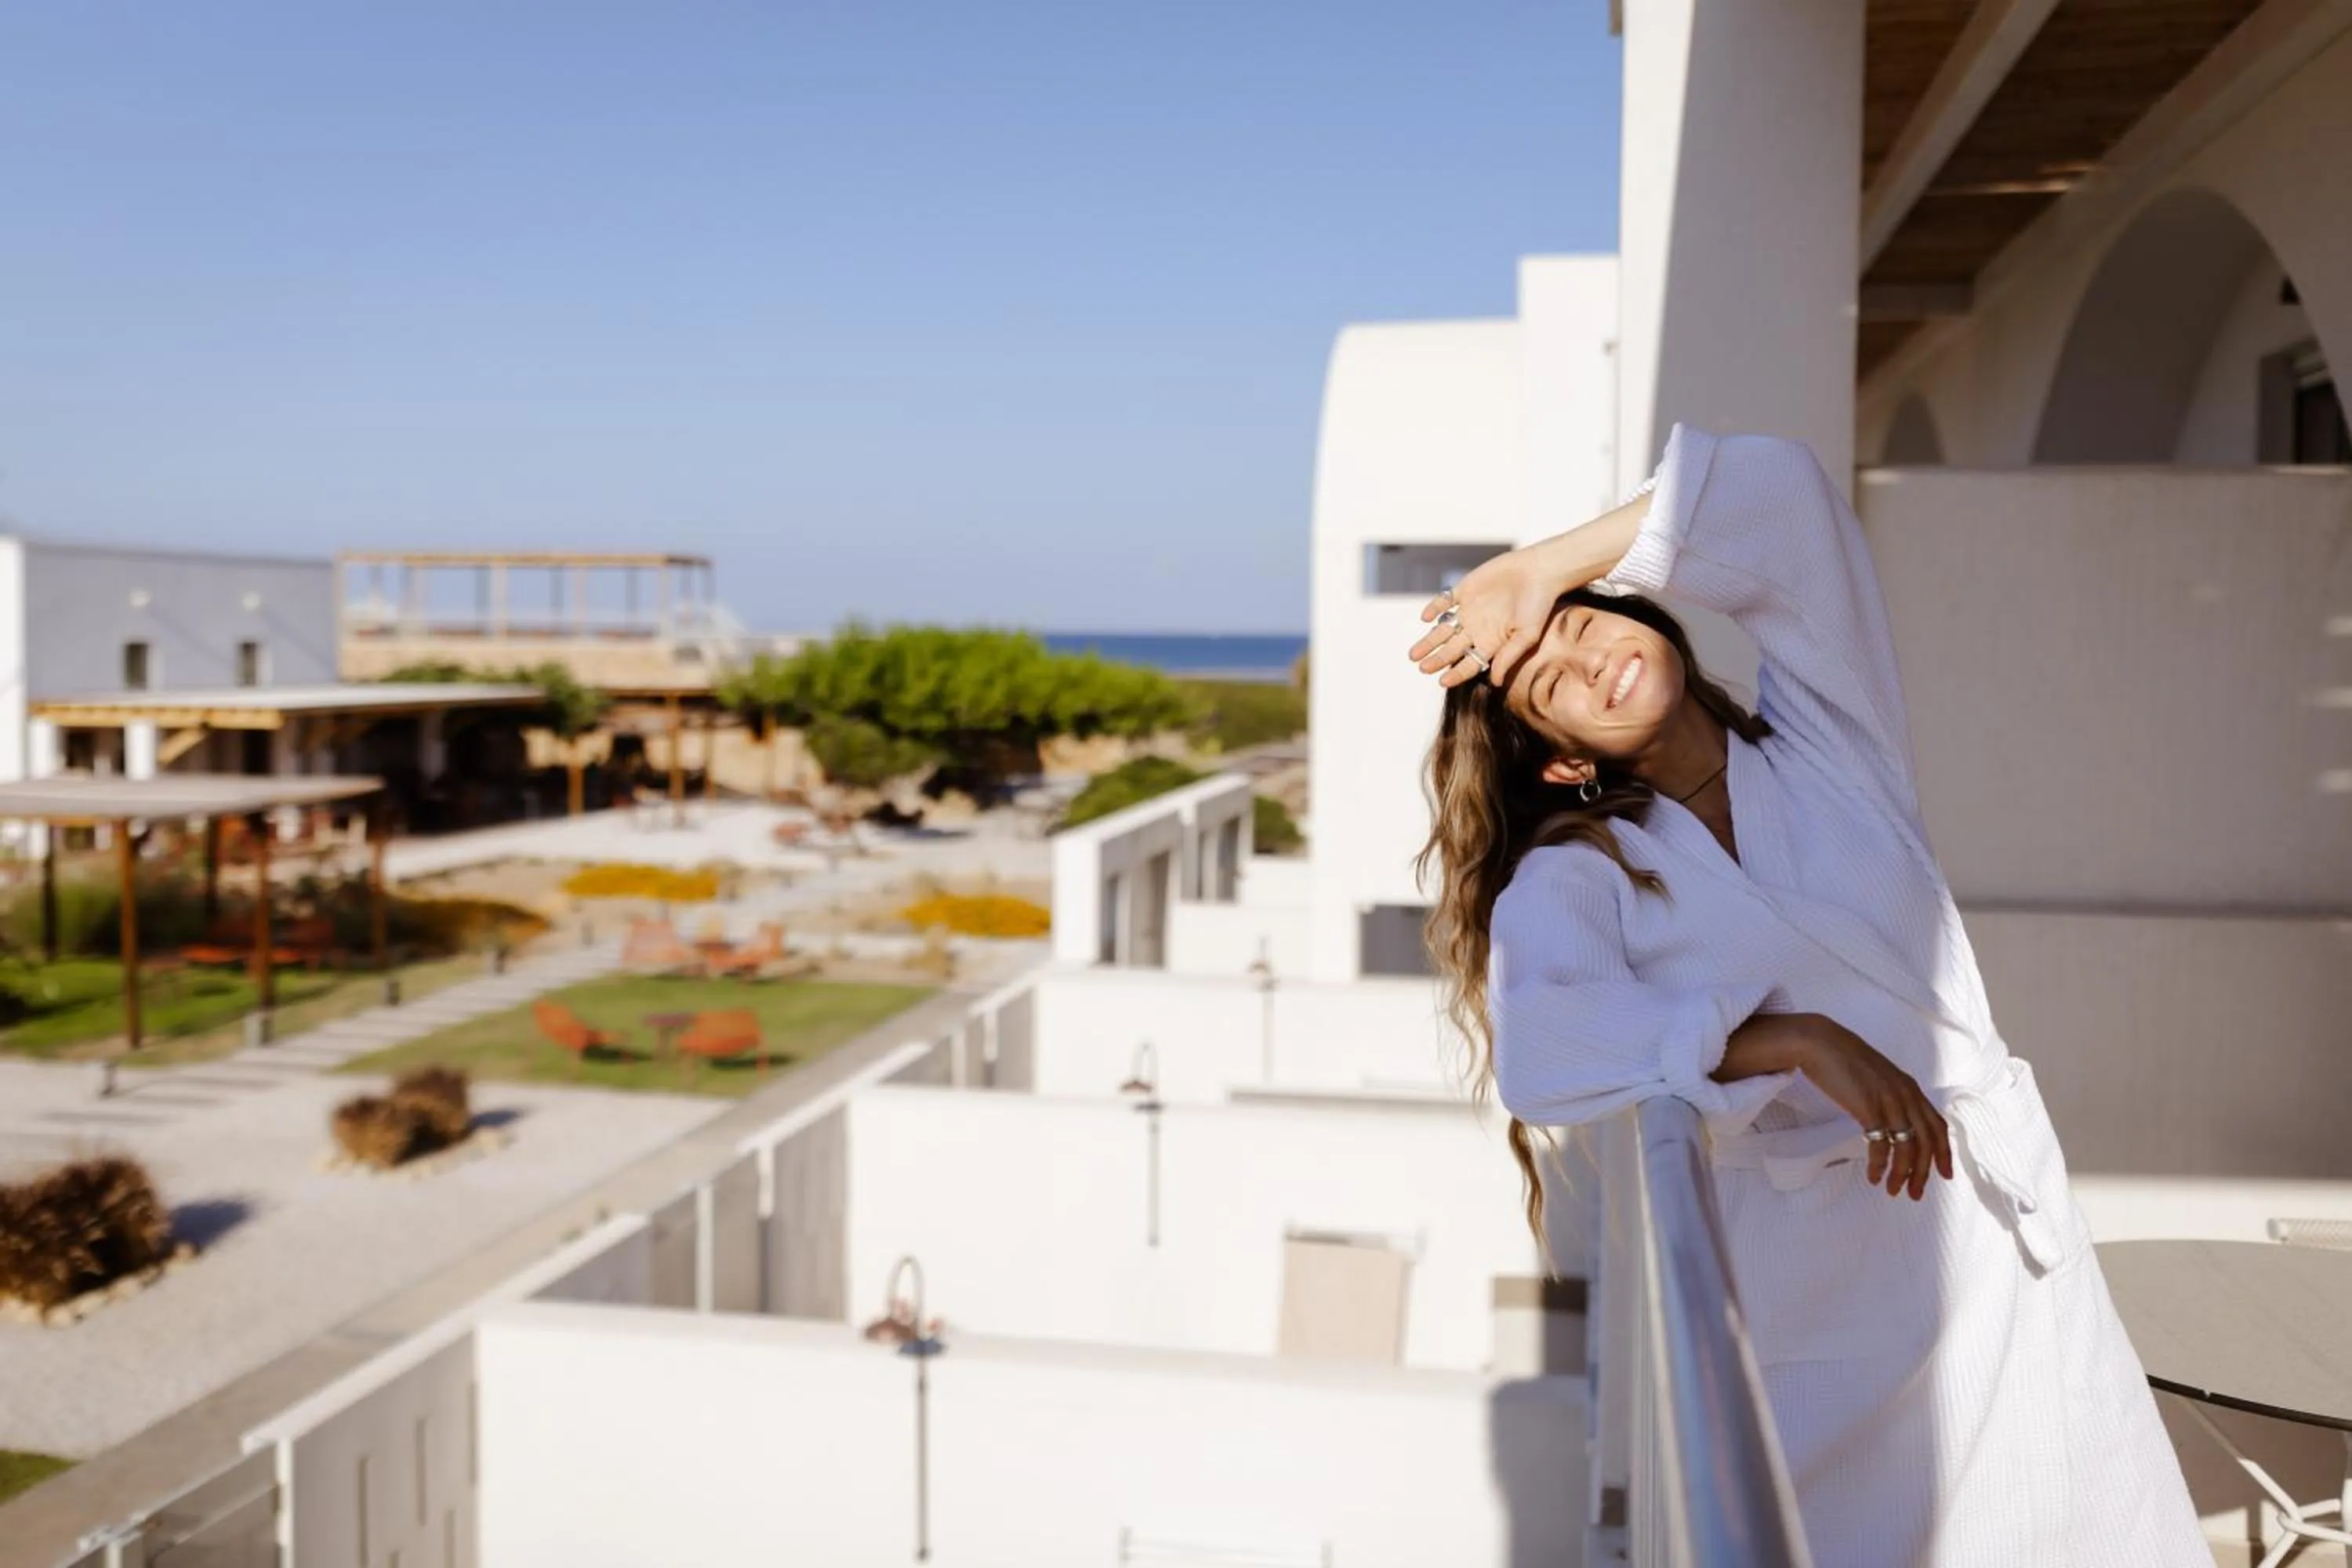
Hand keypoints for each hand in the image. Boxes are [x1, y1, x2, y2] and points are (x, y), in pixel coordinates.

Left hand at [1407, 546, 1566, 689]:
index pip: (1470, 664)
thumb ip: (1508, 657)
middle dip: (1436, 660)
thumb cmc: (1538, 605)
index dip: (1456, 674)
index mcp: (1491, 643)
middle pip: (1451, 650)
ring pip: (1443, 630)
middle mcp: (1477, 629)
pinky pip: (1444, 602)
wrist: (1539, 570)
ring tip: (1413, 655)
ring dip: (1428, 641)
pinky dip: (1434, 609)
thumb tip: (1494, 683)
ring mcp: (1469, 610)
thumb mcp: (1526, 635)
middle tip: (1422, 668)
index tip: (1442, 682)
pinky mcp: (1464, 590)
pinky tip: (1426, 618)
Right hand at [1760, 1013, 1953, 1199]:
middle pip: (1927, 1142)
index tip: (1944, 1175)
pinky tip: (1873, 1175)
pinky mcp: (1868, 1107)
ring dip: (1902, 1174)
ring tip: (1892, 1189)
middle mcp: (1906, 1095)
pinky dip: (1879, 1164)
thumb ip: (1891, 1097)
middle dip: (1923, 1173)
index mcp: (1910, 1088)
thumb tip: (1893, 1122)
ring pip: (1907, 1148)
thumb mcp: (1878, 1078)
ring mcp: (1889, 1101)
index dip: (1944, 1153)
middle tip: (1914, 1194)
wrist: (1818, 1043)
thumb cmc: (1843, 1061)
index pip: (1938, 1126)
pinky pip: (1880, 1144)